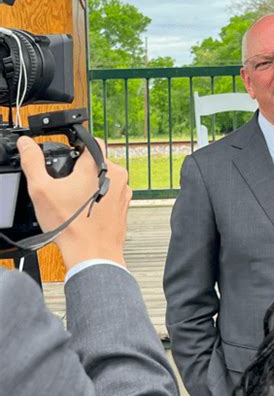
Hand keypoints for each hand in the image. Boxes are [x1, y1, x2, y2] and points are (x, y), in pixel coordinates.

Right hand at [17, 136, 131, 269]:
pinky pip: (112, 194)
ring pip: (105, 178)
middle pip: (97, 161)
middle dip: (82, 169)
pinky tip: (87, 211)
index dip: (77, 144)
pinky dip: (100, 198)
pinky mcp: (125, 206)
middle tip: (67, 185)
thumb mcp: (42, 190)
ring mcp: (124, 191)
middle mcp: (116, 175)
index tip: (69, 153)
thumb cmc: (71, 227)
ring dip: (92, 184)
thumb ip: (33, 162)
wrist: (93, 254)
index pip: (91, 141)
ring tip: (76, 201)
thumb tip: (26, 145)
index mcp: (98, 165)